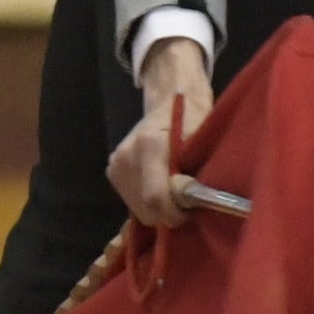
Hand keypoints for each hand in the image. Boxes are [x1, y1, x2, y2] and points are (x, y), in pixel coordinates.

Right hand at [108, 38, 214, 228]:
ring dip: (158, 209)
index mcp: (149, 144)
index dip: (175, 214)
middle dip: (168, 214)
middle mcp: (126, 155)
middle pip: (145, 208)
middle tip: (187, 204)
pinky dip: (148, 203)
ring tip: (175, 192)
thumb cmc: (193, 118)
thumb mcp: (202, 141)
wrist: (169, 99)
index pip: (155, 197)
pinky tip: (160, 188)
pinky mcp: (112, 171)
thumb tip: (195, 203)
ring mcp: (116, 164)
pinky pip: (132, 202)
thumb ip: (195, 171)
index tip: (190, 212)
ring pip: (138, 209)